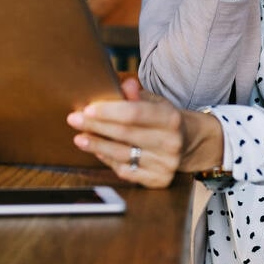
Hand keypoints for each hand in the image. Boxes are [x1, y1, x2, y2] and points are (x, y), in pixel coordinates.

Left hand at [67, 78, 222, 188]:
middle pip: (125, 134)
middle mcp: (170, 142)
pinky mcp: (159, 180)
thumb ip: (137, 94)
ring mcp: (166, 164)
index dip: (108, 112)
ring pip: (122, 155)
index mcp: (170, 118)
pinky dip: (109, 161)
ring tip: (79, 138)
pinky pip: (126, 171)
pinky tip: (98, 152)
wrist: (189, 142)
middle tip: (74, 119)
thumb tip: (124, 83)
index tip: (87, 109)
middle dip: (95, 126)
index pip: (134, 114)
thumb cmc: (163, 118)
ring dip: (97, 146)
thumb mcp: (155, 101)